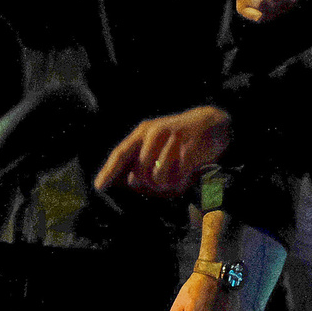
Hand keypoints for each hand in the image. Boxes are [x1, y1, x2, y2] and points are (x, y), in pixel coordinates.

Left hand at [95, 106, 233, 199]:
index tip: (99, 187)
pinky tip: (187, 175)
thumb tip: (129, 181)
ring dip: (167, 184)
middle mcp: (154, 132)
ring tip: (176, 178)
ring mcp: (172, 139)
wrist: (212, 123)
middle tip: (162, 184)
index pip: (121, 153)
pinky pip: (177, 177)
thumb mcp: (157, 142)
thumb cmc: (180, 139)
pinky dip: (181, 182)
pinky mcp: (189, 148)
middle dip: (149, 184)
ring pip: (158, 177)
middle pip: (140, 172)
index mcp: (143, 131)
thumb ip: (142, 159)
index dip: (108, 171)